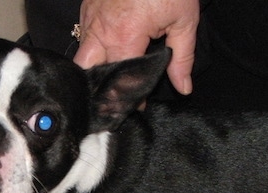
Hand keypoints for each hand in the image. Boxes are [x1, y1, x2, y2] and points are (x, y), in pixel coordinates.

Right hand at [73, 0, 199, 94]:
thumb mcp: (184, 21)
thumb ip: (182, 59)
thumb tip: (183, 89)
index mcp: (125, 36)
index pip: (121, 80)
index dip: (128, 97)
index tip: (136, 108)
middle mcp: (101, 30)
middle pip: (90, 73)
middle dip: (100, 90)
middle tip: (115, 100)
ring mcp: (90, 17)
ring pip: (82, 57)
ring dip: (93, 72)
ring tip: (107, 84)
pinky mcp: (87, 8)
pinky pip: (83, 38)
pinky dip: (91, 52)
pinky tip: (105, 57)